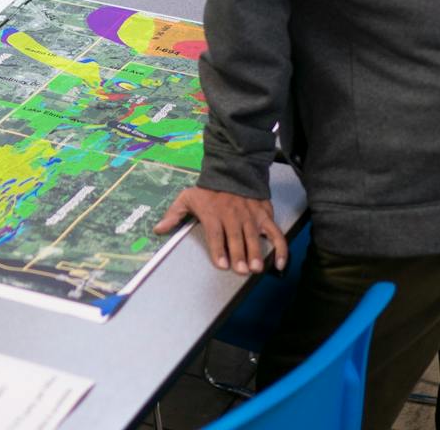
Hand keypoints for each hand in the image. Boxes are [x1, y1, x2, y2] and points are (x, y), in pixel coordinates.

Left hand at [153, 186, 287, 274]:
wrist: (233, 169)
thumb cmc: (209, 190)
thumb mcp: (187, 197)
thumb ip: (174, 214)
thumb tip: (158, 229)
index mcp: (214, 213)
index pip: (216, 233)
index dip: (219, 249)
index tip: (222, 264)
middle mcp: (233, 215)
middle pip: (236, 237)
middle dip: (239, 254)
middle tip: (241, 270)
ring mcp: (251, 216)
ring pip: (254, 236)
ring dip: (256, 252)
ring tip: (257, 268)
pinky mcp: (265, 215)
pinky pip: (275, 233)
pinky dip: (280, 248)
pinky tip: (280, 263)